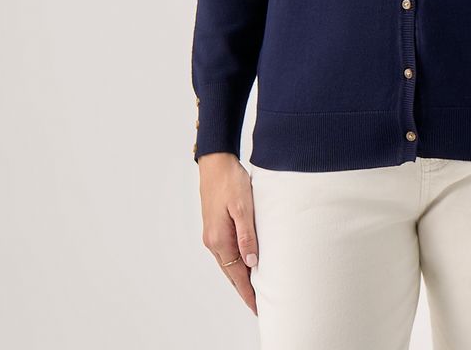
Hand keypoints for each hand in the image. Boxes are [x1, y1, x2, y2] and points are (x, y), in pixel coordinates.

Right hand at [197, 153, 259, 315]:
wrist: (215, 163)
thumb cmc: (230, 181)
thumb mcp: (244, 207)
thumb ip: (247, 236)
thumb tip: (252, 262)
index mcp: (219, 239)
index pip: (236, 275)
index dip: (248, 292)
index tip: (258, 307)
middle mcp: (212, 241)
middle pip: (230, 273)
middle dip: (244, 289)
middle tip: (259, 304)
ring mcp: (211, 234)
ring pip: (227, 263)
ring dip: (240, 276)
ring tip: (255, 288)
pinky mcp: (214, 226)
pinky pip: (226, 252)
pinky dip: (236, 262)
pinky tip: (245, 262)